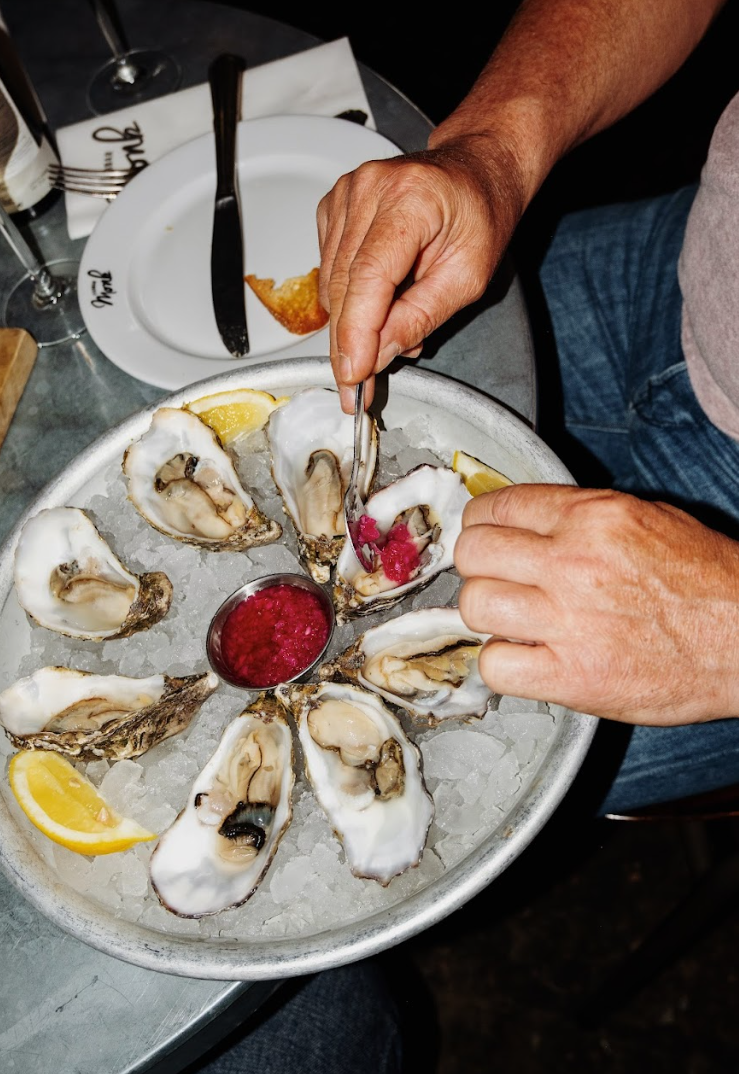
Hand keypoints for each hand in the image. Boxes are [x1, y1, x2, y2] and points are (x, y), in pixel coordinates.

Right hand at [317, 139, 522, 411]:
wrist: (476, 168)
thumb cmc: (481, 215)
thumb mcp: (469, 277)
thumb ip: (422, 316)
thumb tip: (380, 354)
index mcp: (411, 199)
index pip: (368, 277)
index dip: (356, 333)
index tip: (353, 375)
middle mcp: (369, 189)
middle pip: (343, 285)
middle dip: (349, 344)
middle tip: (356, 390)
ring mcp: (346, 193)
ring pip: (330, 282)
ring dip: (350, 323)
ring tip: (384, 340)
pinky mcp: (333, 205)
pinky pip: (328, 268)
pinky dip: (347, 298)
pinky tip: (376, 303)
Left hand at [454, 484, 738, 724]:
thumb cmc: (708, 582)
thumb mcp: (647, 519)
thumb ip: (579, 518)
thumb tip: (524, 523)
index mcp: (592, 517)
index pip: (497, 507)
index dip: (482, 524)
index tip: (485, 536)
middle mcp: (573, 562)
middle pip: (473, 554)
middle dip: (477, 567)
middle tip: (495, 579)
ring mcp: (569, 621)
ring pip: (474, 606)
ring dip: (486, 615)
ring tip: (512, 620)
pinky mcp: (573, 677)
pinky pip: (494, 666)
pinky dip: (501, 664)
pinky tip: (524, 658)